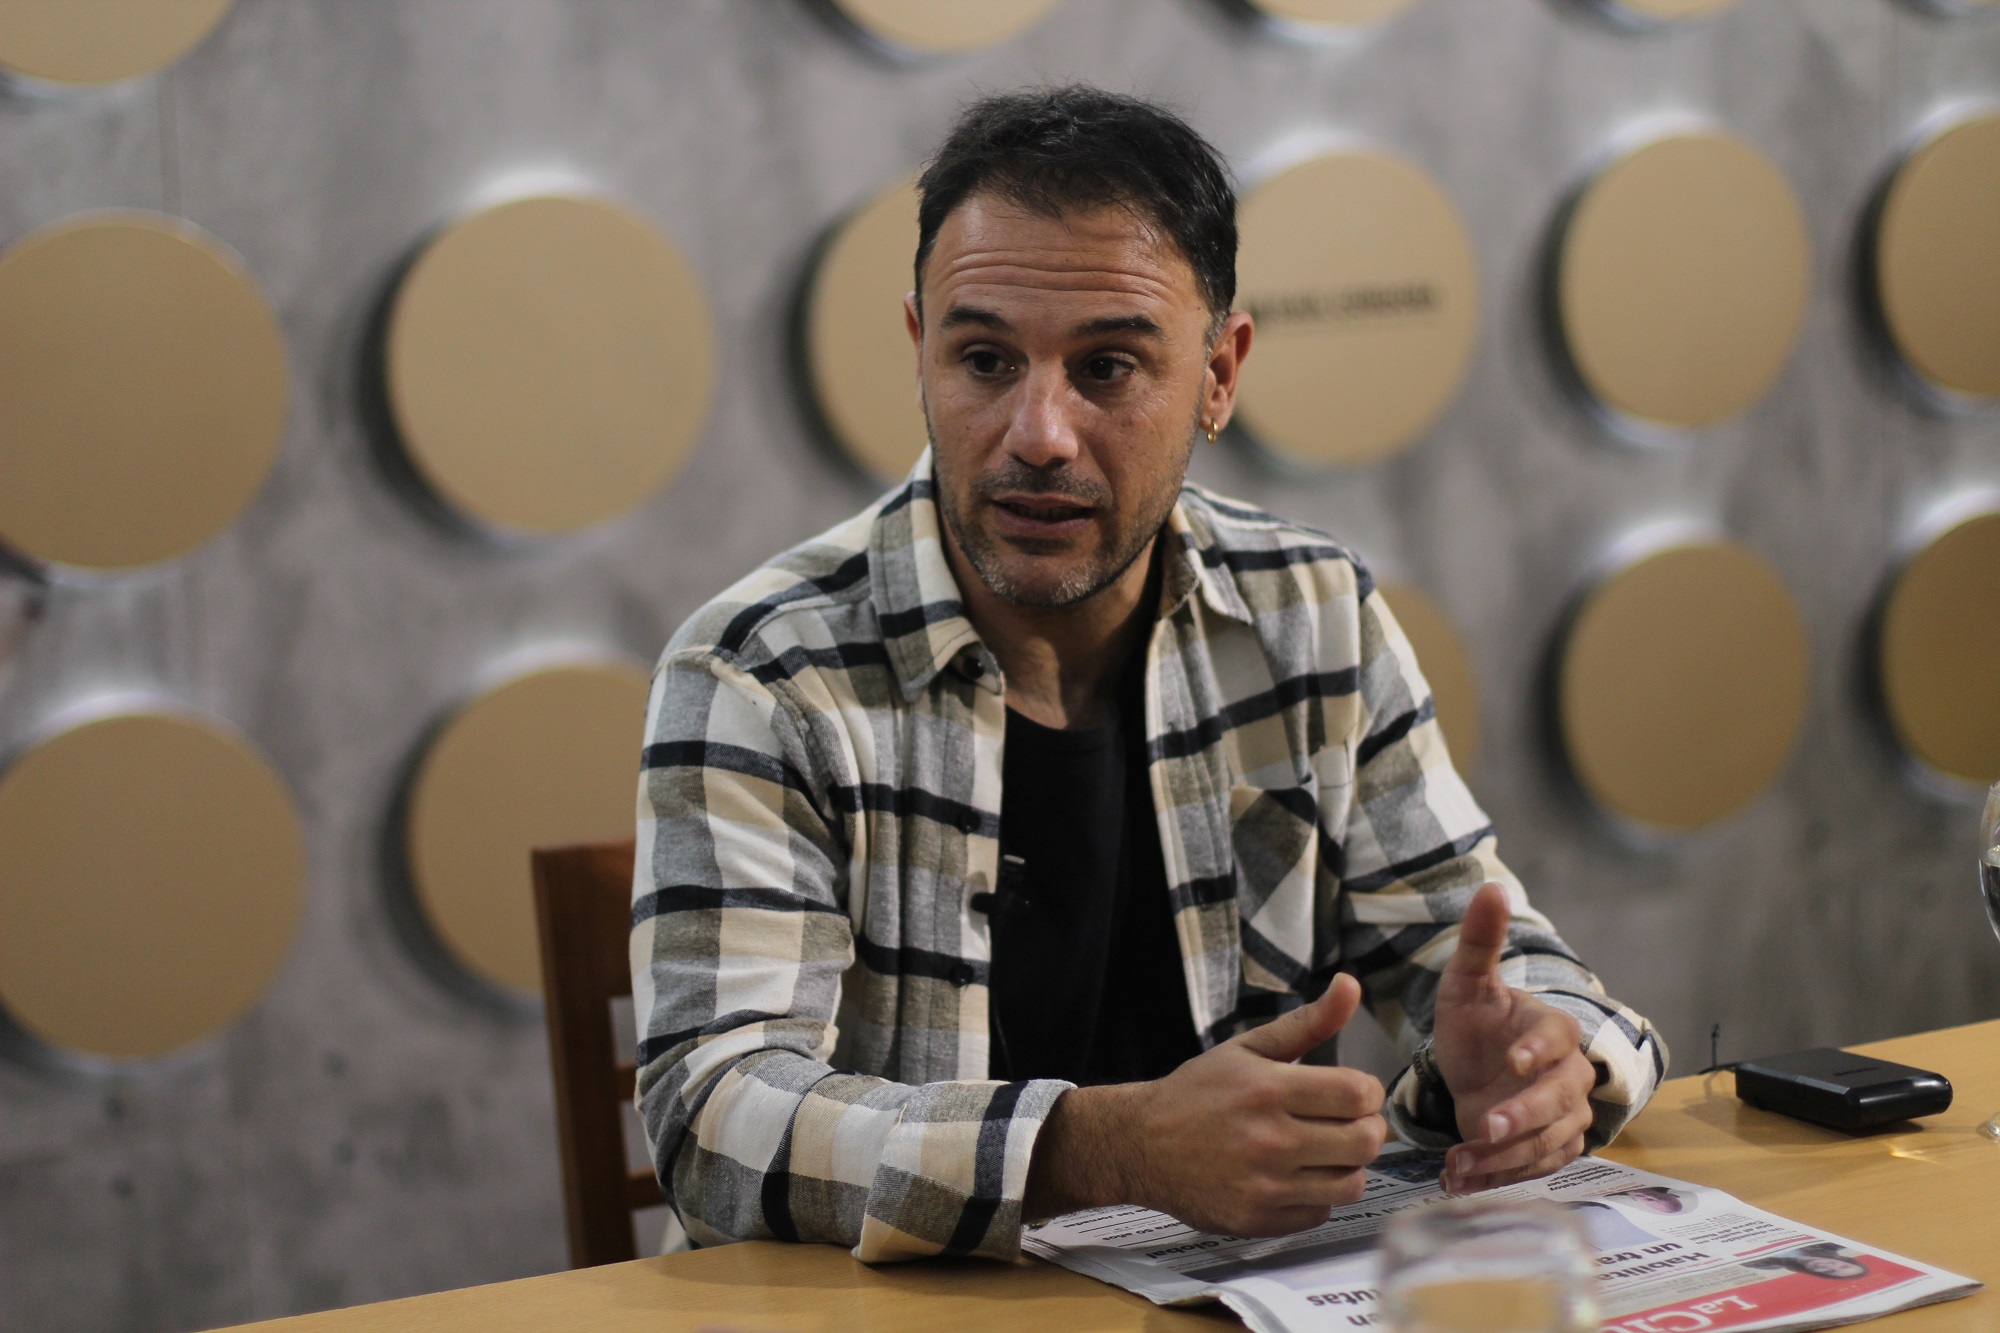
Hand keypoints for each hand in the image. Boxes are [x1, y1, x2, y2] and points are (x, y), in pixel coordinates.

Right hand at [1027, 974, 1387, 1235]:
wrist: (1141, 1143)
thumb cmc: (1197, 1093)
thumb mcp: (1248, 1048)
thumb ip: (1308, 1021)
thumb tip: (1350, 985)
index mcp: (1268, 1089)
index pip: (1358, 1094)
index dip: (1369, 1093)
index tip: (1356, 1094)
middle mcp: (1269, 1140)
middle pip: (1364, 1142)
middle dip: (1366, 1130)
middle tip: (1348, 1124)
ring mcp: (1264, 1185)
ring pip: (1351, 1184)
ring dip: (1346, 1167)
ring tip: (1323, 1152)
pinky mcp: (1258, 1220)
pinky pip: (1320, 1214)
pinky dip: (1316, 1198)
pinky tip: (1294, 1178)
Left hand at [1431, 882, 1596, 1193]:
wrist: (1478, 1068)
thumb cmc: (1478, 1023)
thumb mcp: (1468, 983)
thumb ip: (1480, 941)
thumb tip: (1491, 885)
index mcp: (1552, 1029)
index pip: (1556, 1038)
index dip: (1537, 1049)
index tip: (1512, 1060)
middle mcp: (1568, 1076)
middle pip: (1558, 1099)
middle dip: (1523, 1115)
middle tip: (1485, 1126)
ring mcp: (1563, 1117)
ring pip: (1546, 1141)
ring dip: (1504, 1156)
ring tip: (1460, 1163)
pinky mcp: (1549, 1150)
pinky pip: (1533, 1168)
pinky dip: (1499, 1177)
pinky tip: (1462, 1181)